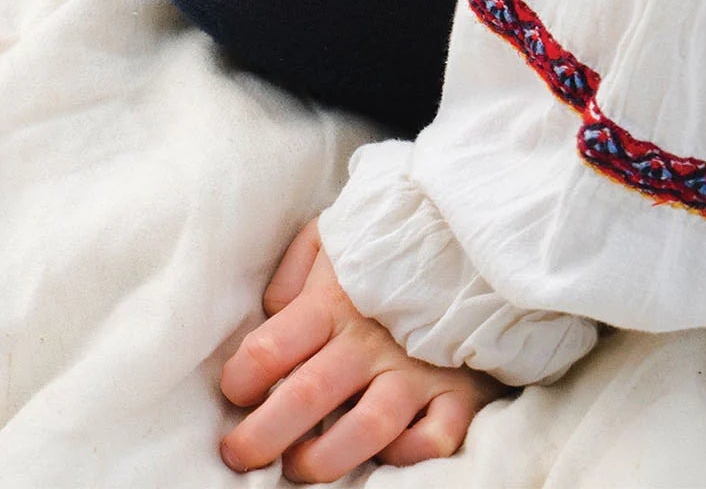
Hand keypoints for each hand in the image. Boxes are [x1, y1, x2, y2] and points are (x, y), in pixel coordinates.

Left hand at [218, 222, 501, 480]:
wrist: (473, 244)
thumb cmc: (388, 251)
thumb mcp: (333, 239)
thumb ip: (295, 270)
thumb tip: (269, 311)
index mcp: (331, 302)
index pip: (271, 345)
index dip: (242, 376)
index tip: (233, 393)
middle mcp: (369, 341)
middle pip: (307, 395)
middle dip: (264, 434)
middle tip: (239, 455)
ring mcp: (416, 370)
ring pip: (367, 427)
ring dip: (326, 457)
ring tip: (298, 469)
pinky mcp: (460, 392)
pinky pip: (434, 438)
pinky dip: (407, 455)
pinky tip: (382, 456)